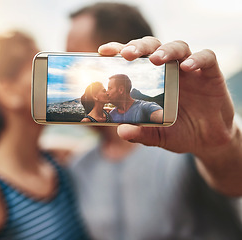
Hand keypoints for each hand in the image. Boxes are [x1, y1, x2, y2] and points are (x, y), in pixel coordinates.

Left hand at [98, 37, 236, 163]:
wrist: (207, 140)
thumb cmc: (177, 132)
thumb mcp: (157, 136)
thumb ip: (141, 133)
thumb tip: (122, 131)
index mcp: (150, 79)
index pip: (133, 58)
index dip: (119, 50)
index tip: (104, 51)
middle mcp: (168, 69)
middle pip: (153, 46)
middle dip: (139, 46)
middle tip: (128, 54)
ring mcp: (189, 70)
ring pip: (178, 46)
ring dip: (166, 50)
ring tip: (155, 59)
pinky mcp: (210, 74)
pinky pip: (207, 58)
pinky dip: (197, 59)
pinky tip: (187, 67)